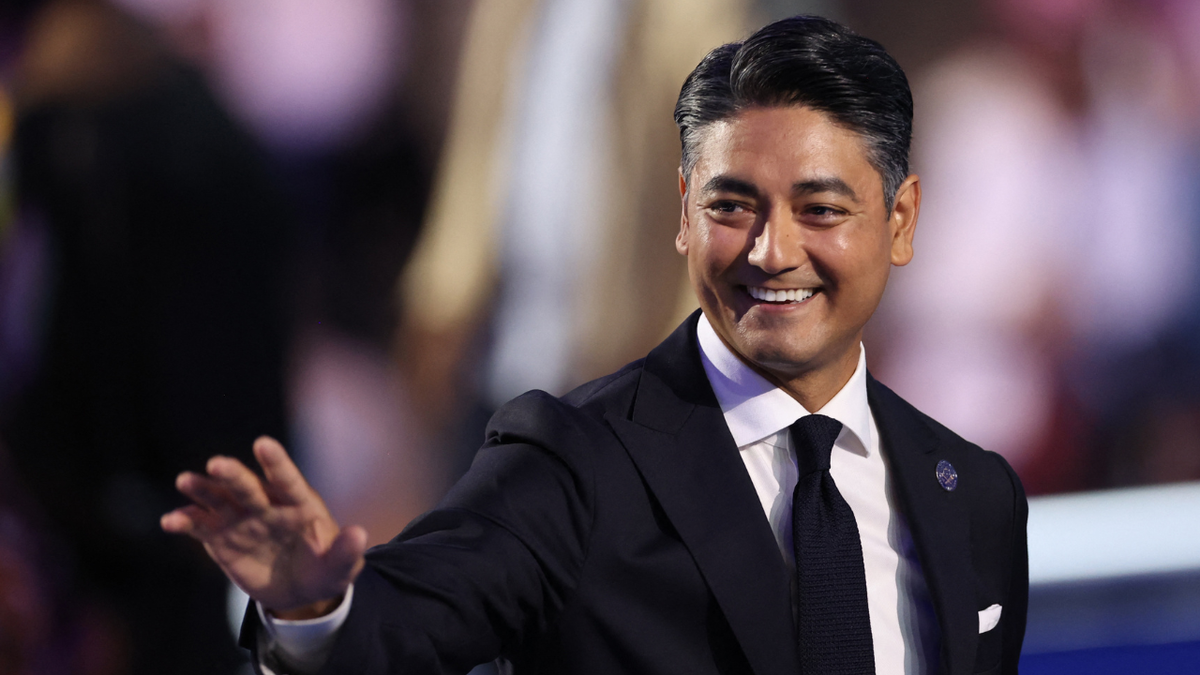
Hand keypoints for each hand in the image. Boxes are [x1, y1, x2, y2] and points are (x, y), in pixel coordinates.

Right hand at [161, 436, 367, 617]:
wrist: (300, 591)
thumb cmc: (325, 570)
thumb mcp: (342, 567)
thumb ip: (347, 551)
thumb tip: (360, 534)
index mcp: (299, 504)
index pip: (287, 479)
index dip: (276, 462)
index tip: (263, 444)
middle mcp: (267, 505)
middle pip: (248, 487)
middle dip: (233, 475)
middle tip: (217, 464)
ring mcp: (241, 519)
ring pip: (219, 499)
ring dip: (202, 489)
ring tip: (186, 481)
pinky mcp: (221, 538)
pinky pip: (200, 527)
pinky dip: (185, 521)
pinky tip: (170, 521)